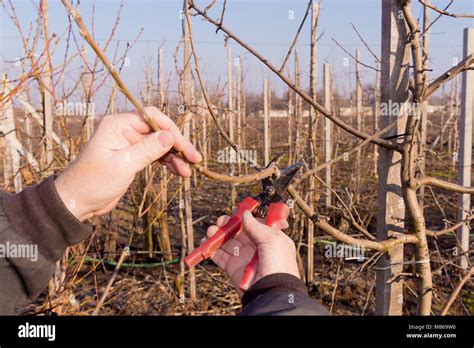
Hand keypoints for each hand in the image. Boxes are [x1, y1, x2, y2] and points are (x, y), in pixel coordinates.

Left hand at [55, 107, 201, 220]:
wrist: (77, 201)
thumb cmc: (93, 182)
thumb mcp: (123, 165)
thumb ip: (147, 150)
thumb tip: (170, 137)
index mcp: (118, 125)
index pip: (152, 118)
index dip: (171, 130)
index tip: (183, 147)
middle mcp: (125, 130)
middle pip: (159, 131)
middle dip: (178, 144)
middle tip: (194, 158)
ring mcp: (130, 144)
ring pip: (160, 144)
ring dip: (175, 156)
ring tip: (188, 171)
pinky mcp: (133, 157)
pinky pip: (155, 155)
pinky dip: (168, 163)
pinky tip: (180, 172)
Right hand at [206, 211, 299, 295]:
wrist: (272, 292)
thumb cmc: (278, 265)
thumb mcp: (272, 240)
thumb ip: (256, 226)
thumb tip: (245, 214)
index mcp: (270, 239)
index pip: (255, 224)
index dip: (244, 218)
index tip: (235, 212)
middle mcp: (257, 248)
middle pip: (239, 232)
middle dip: (228, 225)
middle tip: (220, 222)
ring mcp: (244, 258)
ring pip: (228, 243)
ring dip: (217, 235)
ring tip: (210, 231)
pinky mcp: (234, 269)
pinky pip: (221, 257)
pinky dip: (212, 250)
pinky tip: (205, 243)